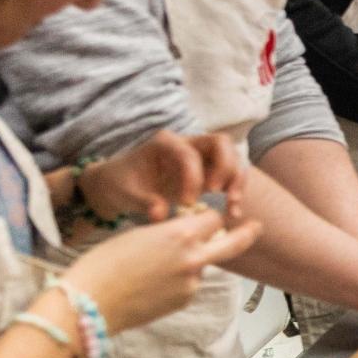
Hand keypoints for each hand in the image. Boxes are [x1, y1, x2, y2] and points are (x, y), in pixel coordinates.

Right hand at [63, 208, 261, 333]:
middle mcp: (193, 258)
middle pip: (232, 242)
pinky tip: (150, 285)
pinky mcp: (184, 301)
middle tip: (258, 226)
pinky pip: (188, 284)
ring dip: (190, 263)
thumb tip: (186, 236)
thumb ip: (170, 233)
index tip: (207, 214)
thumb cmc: (104, 263)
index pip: (213, 218)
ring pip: (201, 265)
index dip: (208, 215)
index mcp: (180, 234)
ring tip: (151, 270)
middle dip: (247, 233)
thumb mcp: (140, 234)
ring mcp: (191, 283)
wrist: (88, 304)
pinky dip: (177, 281)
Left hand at [83, 131, 243, 222]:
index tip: (187, 203)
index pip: (188, 154)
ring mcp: (201, 156)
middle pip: (221, 143)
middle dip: (226, 167)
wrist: (121, 185)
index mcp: (165, 143)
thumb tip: (161, 214)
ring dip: (237, 180)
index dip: (192, 178)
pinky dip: (235, 190)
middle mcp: (188, 143)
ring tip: (233, 206)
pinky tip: (233, 211)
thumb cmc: (121, 184)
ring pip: (232, 156)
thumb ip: (144, 202)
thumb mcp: (126, 194)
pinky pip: (230, 175)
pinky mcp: (208, 171)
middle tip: (220, 194)